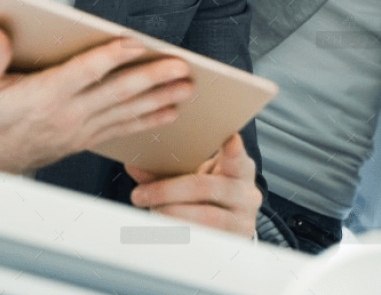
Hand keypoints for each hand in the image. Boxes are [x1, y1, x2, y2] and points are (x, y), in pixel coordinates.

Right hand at [0, 29, 193, 174]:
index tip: (136, 43)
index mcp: (43, 97)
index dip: (111, 56)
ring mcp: (79, 130)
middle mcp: (67, 114)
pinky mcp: (83, 140)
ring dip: (160, 99)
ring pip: (127, 112)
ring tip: (188, 88)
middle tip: (182, 68)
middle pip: (118, 93)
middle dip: (153, 79)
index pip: (85, 72)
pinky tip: (169, 112)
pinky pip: (122, 129)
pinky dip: (147, 120)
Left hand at [127, 133, 260, 238]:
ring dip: (171, 213)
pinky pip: (203, 237)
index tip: (230, 138)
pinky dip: (178, 232)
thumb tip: (133, 162)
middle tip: (139, 195)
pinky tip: (163, 228)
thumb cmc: (208, 191)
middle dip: (167, 191)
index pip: (238, 157)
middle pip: (206, 187)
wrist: (228, 223)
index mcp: (240, 168)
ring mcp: (243, 220)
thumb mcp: (194, 175)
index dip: (234, 150)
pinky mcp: (233, 241)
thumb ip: (165, 168)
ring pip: (205, 217)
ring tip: (151, 211)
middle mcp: (247, 193)